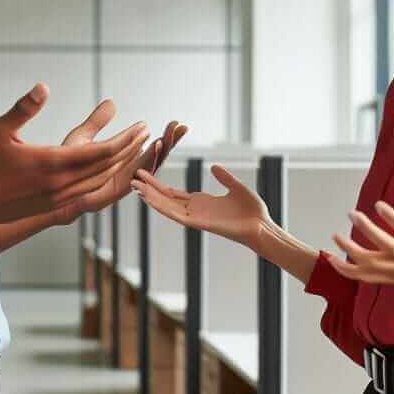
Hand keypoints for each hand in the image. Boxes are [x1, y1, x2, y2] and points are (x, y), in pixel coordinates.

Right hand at [0, 83, 148, 231]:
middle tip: (146, 132)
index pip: (102, 151)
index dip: (125, 138)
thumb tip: (43, 86)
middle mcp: (62, 183)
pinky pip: (88, 191)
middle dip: (130, 148)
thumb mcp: (0, 130)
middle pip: (107, 166)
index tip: (141, 125)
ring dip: (120, 164)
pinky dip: (104, 178)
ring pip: (100, 180)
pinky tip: (108, 170)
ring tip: (133, 148)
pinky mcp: (53, 206)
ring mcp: (59, 197)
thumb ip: (24, 108)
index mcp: (53, 163)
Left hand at [55, 104, 188, 218]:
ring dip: (161, 150)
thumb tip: (112, 102)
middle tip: (182, 127)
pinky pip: (136, 176)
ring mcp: (122, 183)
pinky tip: (155, 147)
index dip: (166, 137)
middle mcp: (127, 173)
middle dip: (170, 142)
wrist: (48, 190)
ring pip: (149, 167)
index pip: (152, 148)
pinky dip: (148, 162)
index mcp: (124, 162)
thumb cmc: (63, 168)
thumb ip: (98, 121)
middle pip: (156, 158)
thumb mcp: (83, 138)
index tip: (178, 123)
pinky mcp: (115, 191)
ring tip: (169, 135)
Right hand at [130, 164, 268, 247]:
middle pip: (166, 199)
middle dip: (149, 189)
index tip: (145, 175)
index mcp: (201, 202)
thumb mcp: (236, 188)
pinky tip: (150, 199)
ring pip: (167, 206)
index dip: (159, 185)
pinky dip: (162, 206)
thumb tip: (213, 166)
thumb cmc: (252, 212)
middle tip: (132, 178)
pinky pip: (176, 215)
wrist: (262, 227)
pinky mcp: (198, 223)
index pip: (174, 193)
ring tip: (135, 186)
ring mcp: (195, 217)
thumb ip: (224, 178)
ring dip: (150, 197)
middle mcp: (195, 210)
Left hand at [329, 183, 393, 311]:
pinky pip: (369, 277)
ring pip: (370, 264)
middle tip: (352, 213)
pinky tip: (335, 262)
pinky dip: (350, 271)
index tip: (377, 204)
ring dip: (350, 251)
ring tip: (335, 236)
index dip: (390, 217)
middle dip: (365, 229)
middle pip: (383, 245)